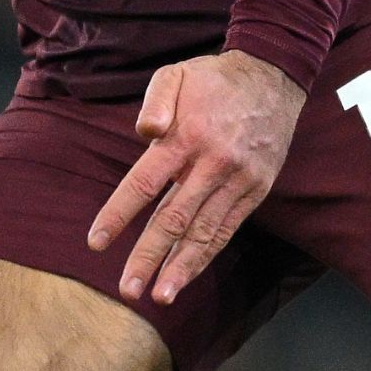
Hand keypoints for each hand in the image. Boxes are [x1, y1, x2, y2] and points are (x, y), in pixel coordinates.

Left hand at [88, 49, 306, 305]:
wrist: (274, 77)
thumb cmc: (212, 79)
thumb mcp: (176, 74)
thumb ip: (155, 101)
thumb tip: (143, 132)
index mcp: (186, 137)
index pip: (144, 183)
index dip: (119, 214)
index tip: (96, 242)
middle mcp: (212, 164)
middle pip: (174, 218)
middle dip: (149, 256)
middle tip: (127, 289)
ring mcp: (237, 180)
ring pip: (204, 232)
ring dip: (181, 267)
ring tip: (159, 296)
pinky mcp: (255, 190)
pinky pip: (227, 228)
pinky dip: (206, 255)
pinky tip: (187, 275)